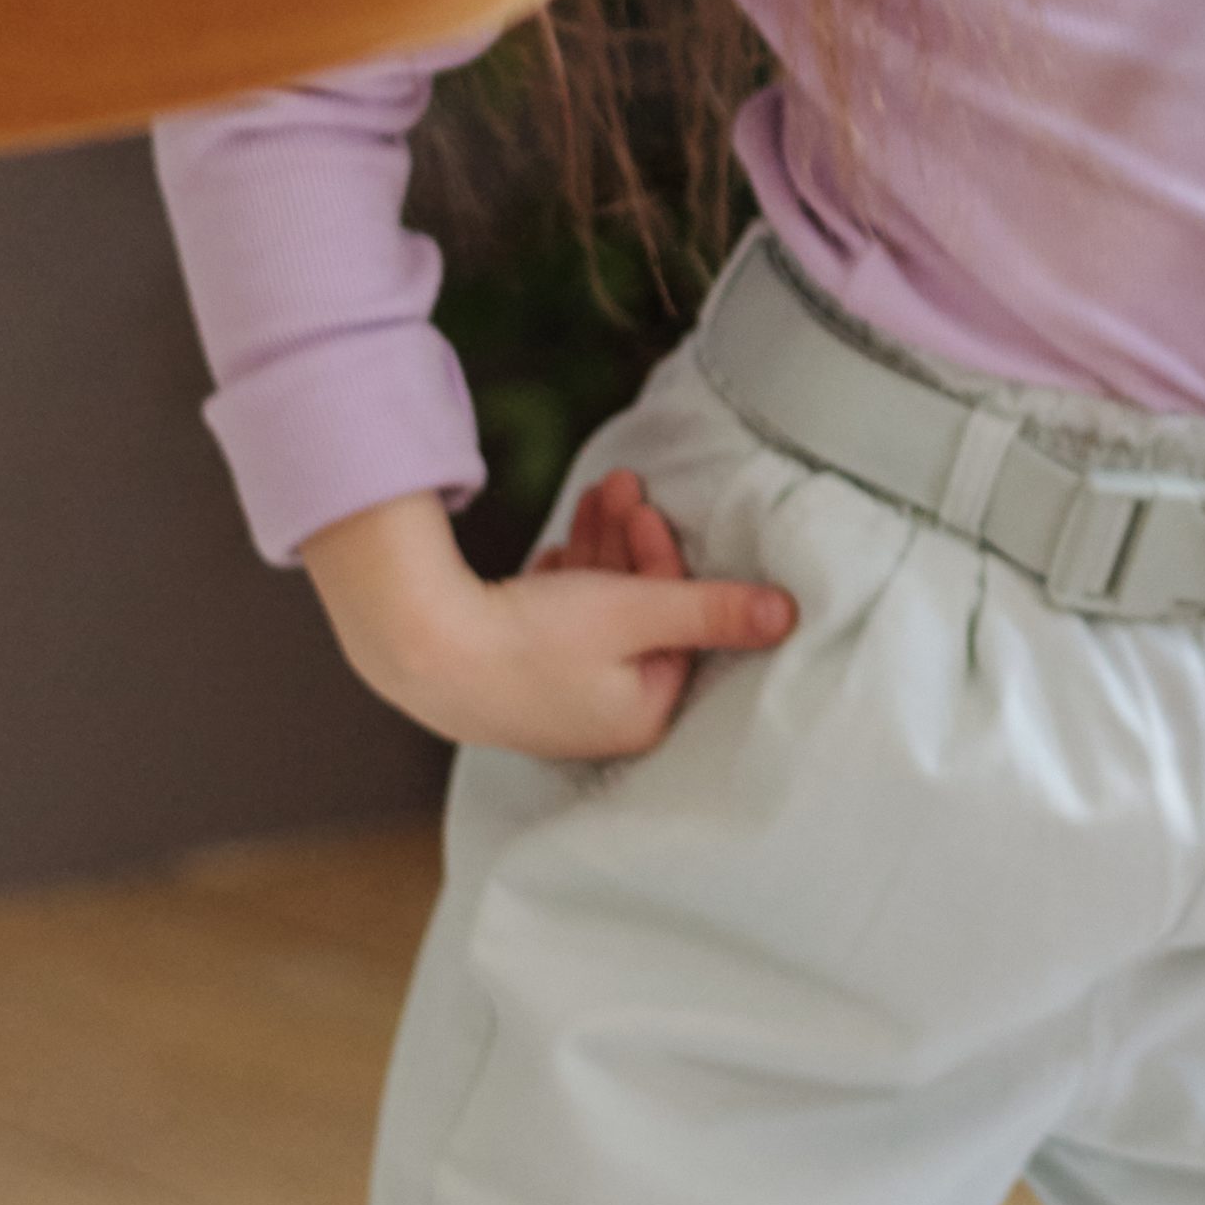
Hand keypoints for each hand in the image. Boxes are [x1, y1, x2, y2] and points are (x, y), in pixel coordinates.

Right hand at [295, 475, 796, 762]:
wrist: (415, 647)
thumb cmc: (531, 640)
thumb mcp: (639, 613)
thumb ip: (716, 611)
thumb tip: (789, 616)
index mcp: (641, 716)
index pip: (679, 629)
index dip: (666, 562)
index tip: (647, 510)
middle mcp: (599, 718)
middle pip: (638, 618)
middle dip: (632, 545)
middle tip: (620, 486)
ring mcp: (552, 701)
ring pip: (595, 613)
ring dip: (599, 552)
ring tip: (593, 496)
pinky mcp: (513, 680)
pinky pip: (556, 624)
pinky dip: (565, 581)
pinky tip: (557, 553)